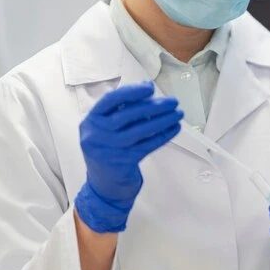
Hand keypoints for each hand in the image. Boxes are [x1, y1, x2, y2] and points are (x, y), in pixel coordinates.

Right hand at [74, 82, 182, 232]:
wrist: (104, 184)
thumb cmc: (108, 148)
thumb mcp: (106, 127)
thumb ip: (122, 107)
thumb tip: (146, 85)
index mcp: (91, 121)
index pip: (110, 100)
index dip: (130, 92)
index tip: (149, 87)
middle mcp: (96, 134)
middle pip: (128, 115)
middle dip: (154, 106)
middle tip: (172, 101)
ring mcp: (109, 150)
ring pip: (140, 131)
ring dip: (162, 120)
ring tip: (178, 114)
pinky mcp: (123, 162)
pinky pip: (147, 145)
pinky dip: (163, 136)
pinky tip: (174, 128)